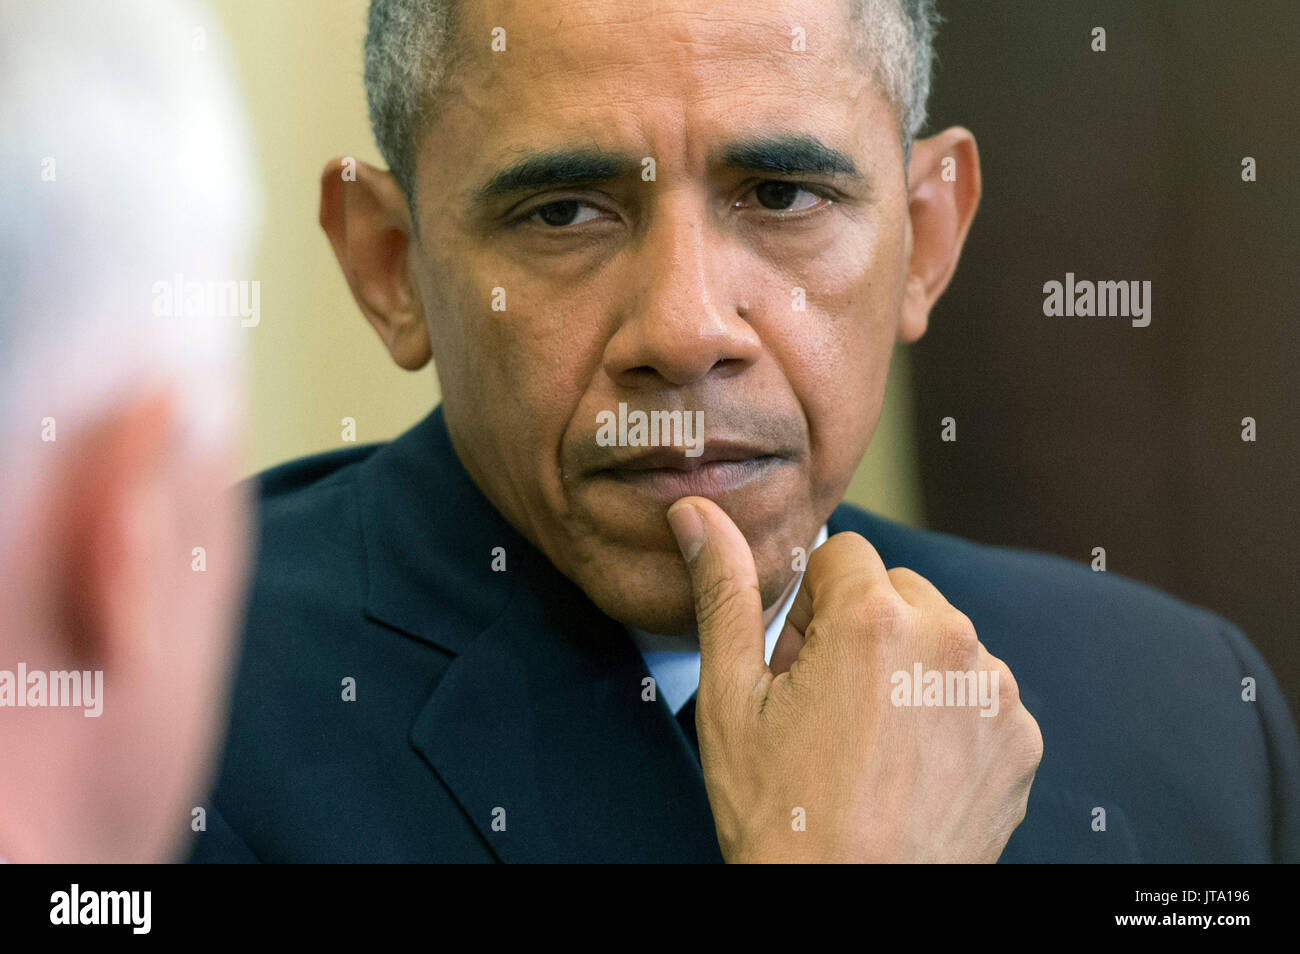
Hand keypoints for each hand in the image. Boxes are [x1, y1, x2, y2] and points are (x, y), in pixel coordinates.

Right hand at [667, 496, 1043, 862]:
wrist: (846, 913)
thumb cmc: (780, 814)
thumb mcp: (732, 699)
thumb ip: (723, 591)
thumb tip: (696, 511)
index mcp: (876, 619)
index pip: (842, 554)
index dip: (809, 603)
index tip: (797, 659)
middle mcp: (950, 642)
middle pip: (896, 591)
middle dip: (860, 628)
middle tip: (825, 702)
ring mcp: (994, 693)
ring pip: (939, 640)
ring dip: (907, 667)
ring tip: (868, 739)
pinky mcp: (1019, 738)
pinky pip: (977, 692)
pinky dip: (946, 713)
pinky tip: (910, 764)